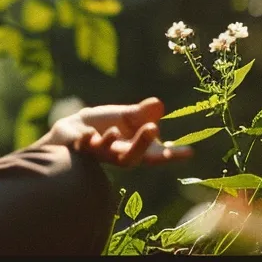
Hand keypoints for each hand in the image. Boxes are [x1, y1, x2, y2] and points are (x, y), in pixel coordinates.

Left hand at [43, 97, 192, 166]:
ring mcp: (99, 154)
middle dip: (143, 143)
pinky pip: (83, 147)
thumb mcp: (126, 117)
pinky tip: (88, 134)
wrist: (72, 130)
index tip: (189, 151)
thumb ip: (142, 114)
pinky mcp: (80, 148)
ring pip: (108, 154)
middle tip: (153, 128)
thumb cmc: (104, 125)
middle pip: (134, 156)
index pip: (156, 154)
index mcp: (135, 148)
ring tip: (115, 130)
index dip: (172, 155)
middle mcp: (119, 155)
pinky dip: (86, 141)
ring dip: (112, 142)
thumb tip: (159, 104)